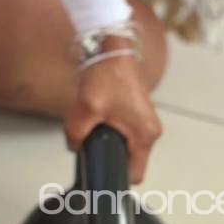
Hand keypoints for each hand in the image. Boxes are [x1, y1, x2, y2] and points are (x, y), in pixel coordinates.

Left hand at [62, 41, 162, 184]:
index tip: (99, 173)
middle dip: (106, 155)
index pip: (135, 174)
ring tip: (92, 128)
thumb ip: (76, 133)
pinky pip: (121, 132)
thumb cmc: (108, 73)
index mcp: (145, 134)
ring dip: (105, 141)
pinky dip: (107, 129)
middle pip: (128, 160)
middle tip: (90, 147)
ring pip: (123, 146)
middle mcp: (148, 130)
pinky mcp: (134, 112)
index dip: (114, 176)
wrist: (110, 48)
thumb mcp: (86, 107)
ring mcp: (142, 121)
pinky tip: (95, 119)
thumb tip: (75, 146)